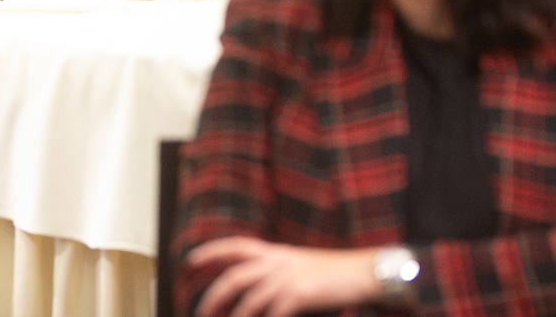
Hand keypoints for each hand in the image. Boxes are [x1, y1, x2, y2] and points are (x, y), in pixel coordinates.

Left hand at [187, 236, 378, 316]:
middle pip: (234, 276)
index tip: (189, 260)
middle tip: (200, 311)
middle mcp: (277, 261)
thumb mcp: (302, 265)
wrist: (365, 272)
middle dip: (213, 295)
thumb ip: (279, 273)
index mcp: (276, 252)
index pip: (235, 246)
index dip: (210, 251)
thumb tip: (258, 291)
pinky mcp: (298, 295)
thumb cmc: (337, 273)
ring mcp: (287, 277)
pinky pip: (271, 315)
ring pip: (248, 300)